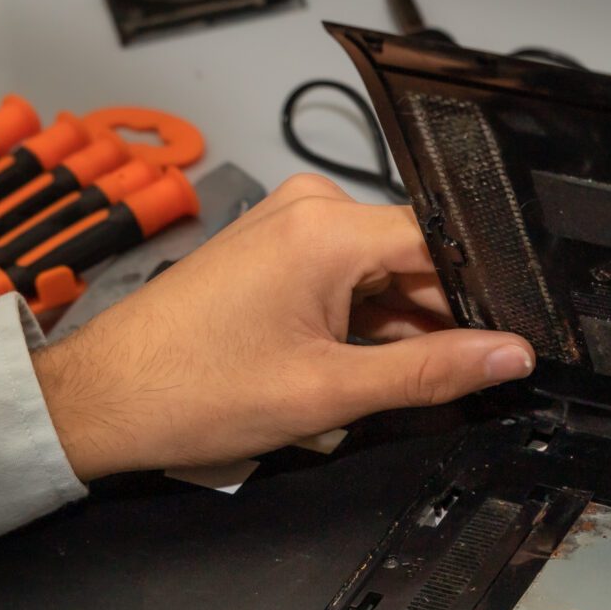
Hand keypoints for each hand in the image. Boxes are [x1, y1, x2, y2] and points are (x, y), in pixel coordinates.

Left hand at [31, 175, 533, 480]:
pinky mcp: (273, 251)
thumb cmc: (189, 391)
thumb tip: (505, 356)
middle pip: (417, 259)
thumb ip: (431, 371)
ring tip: (369, 380)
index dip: (482, 299)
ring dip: (396, 327)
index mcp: (327, 228)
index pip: (446, 246)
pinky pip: (347, 279)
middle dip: (437, 319)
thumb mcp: (330, 393)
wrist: (104, 400)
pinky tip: (347, 367)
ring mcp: (288, 227)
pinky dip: (360, 323)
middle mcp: (308, 209)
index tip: (504, 343)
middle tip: (447, 380)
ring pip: (383, 274)